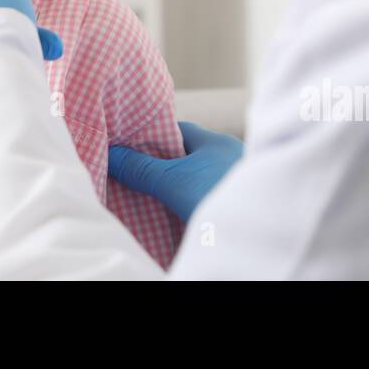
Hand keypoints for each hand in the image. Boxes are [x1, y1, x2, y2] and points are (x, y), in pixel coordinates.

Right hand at [107, 121, 243, 222]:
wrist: (258, 238)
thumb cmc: (218, 197)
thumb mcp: (172, 182)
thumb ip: (140, 168)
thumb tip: (110, 155)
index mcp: (217, 141)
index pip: (178, 130)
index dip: (152, 137)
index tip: (130, 148)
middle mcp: (231, 157)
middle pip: (189, 156)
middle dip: (164, 165)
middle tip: (137, 175)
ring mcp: (237, 182)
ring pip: (200, 179)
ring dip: (181, 186)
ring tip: (155, 197)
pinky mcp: (239, 205)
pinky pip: (210, 198)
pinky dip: (194, 203)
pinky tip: (181, 214)